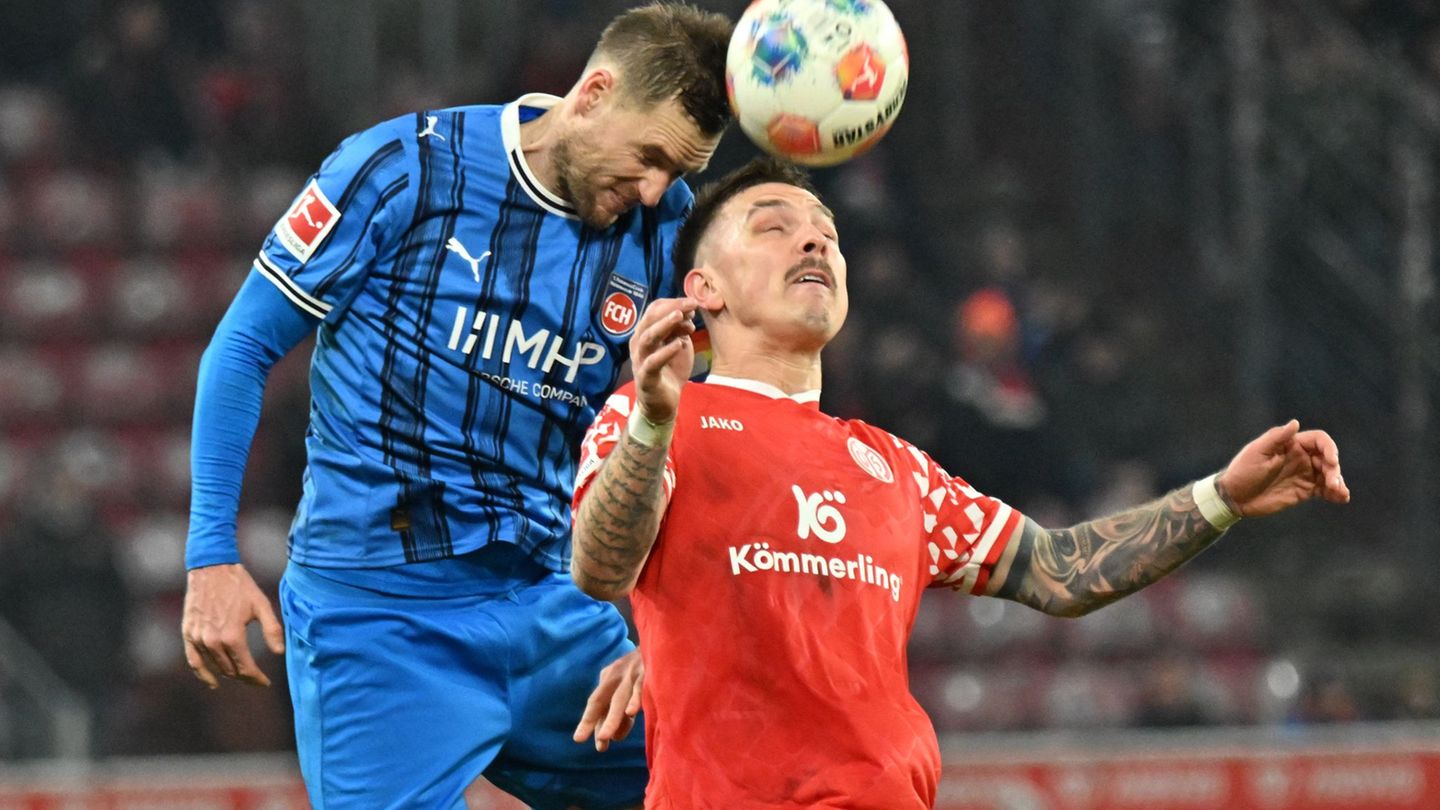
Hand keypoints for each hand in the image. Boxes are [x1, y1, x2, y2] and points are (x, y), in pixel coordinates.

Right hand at [181, 563, 284, 687]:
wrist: (212, 568)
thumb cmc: (240, 585)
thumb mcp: (262, 605)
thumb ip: (272, 630)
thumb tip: (279, 652)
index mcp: (233, 636)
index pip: (246, 668)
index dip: (257, 678)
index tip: (265, 682)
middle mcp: (213, 641)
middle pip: (230, 670)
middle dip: (245, 676)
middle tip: (256, 678)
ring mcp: (198, 638)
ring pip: (214, 667)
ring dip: (228, 674)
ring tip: (240, 676)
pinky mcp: (188, 634)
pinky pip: (193, 661)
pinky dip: (202, 673)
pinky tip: (212, 682)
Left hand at [572, 648, 643, 751]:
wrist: (663, 639)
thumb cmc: (645, 667)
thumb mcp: (629, 688)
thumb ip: (622, 711)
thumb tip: (615, 737)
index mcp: (609, 676)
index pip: (596, 702)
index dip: (588, 720)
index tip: (579, 739)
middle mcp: (617, 673)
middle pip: (602, 700)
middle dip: (595, 722)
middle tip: (592, 742)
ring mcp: (632, 672)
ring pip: (620, 698)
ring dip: (612, 718)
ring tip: (605, 736)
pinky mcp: (648, 671)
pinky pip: (640, 687)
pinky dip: (635, 699)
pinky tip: (631, 712)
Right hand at [629, 298, 697, 424]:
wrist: (663, 403)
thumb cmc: (669, 370)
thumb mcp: (678, 344)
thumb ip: (680, 328)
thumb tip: (689, 310)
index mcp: (646, 332)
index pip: (655, 309)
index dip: (673, 302)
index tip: (693, 301)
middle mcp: (639, 343)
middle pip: (650, 319)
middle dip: (671, 309)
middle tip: (691, 303)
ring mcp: (640, 360)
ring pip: (648, 337)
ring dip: (664, 325)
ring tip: (680, 317)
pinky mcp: (645, 377)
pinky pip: (653, 362)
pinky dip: (666, 351)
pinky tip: (679, 344)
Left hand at [1217, 419, 1350, 516]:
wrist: (1235, 497)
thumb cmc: (1243, 470)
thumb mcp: (1257, 452)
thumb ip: (1276, 438)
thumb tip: (1295, 423)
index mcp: (1291, 445)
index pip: (1319, 440)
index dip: (1329, 448)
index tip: (1332, 461)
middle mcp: (1301, 458)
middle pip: (1328, 458)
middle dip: (1334, 470)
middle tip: (1332, 483)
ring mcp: (1304, 474)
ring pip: (1329, 474)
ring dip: (1338, 482)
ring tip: (1340, 493)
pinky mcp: (1304, 490)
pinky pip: (1325, 490)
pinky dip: (1336, 493)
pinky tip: (1342, 498)